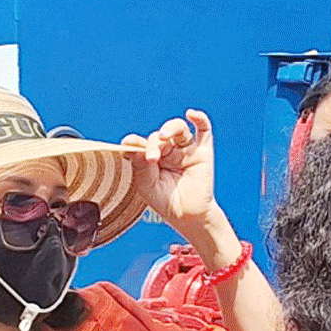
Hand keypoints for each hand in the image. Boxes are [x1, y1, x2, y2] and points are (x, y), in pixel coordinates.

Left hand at [122, 110, 221, 243]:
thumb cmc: (165, 201)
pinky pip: (203, 130)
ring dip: (169, 128)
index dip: (134, 142)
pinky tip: (191, 114)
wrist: (187, 216)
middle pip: (158, 136)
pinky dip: (199, 118)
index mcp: (151, 157)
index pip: (142, 143)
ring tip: (163, 136)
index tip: (127, 144)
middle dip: (153, 145)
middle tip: (151, 158)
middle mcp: (168, 151)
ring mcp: (185, 150)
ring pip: (178, 129)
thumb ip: (140, 164)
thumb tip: (135, 145)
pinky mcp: (203, 152)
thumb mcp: (146, 184)